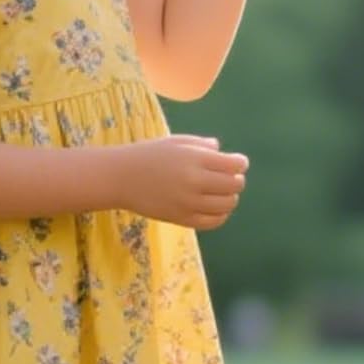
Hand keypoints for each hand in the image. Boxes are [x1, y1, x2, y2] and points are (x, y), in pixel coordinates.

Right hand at [112, 135, 248, 229]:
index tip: (237, 163)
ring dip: (230, 197)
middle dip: (237, 180)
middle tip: (230, 177)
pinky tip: (216, 207)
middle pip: (234, 186)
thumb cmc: (150, 154)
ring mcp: (189, 203)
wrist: (123, 177)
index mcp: (196, 159)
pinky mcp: (182, 219)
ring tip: (223, 192)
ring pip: (227, 205)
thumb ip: (203, 145)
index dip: (240, 163)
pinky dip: (221, 215)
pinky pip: (213, 222)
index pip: (234, 165)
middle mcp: (195, 182)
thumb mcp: (177, 142)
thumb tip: (222, 151)